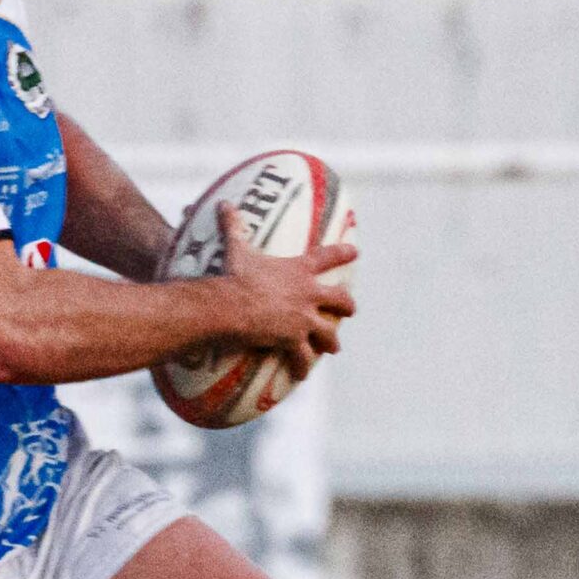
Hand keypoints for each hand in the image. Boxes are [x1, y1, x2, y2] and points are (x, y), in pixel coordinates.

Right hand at [214, 207, 356, 376]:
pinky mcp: (293, 339)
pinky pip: (302, 357)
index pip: (328, 258)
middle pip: (340, 299)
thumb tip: (222, 204)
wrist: (232, 305)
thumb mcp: (237, 248)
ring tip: (334, 348)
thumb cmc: (235, 275)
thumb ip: (233, 225)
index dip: (343, 253)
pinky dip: (302, 366)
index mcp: (299, 270)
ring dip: (331, 341)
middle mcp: (308, 294)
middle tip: (351, 311)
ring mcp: (304, 318)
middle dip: (347, 306)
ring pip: (328, 333)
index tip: (356, 251)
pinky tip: (302, 375)